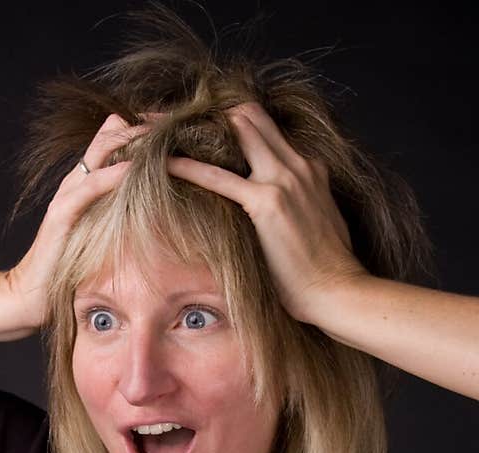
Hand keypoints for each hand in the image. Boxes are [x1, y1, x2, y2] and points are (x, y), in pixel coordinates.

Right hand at [5, 113, 160, 329]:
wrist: (30, 295)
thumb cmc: (69, 270)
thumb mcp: (101, 238)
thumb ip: (119, 218)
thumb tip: (150, 212)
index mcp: (86, 184)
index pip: (115, 139)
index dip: (144, 129)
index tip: (178, 127)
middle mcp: (76, 181)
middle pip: (111, 135)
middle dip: (145, 126)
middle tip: (179, 122)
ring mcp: (67, 195)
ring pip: (101, 152)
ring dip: (133, 141)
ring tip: (163, 133)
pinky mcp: (62, 215)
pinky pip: (90, 187)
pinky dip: (112, 175)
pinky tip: (133, 168)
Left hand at [166, 101, 366, 322]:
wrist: (337, 291)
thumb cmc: (325, 270)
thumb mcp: (316, 223)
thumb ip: (296, 205)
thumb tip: (275, 217)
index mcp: (309, 168)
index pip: (266, 129)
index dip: (234, 123)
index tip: (205, 128)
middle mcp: (298, 164)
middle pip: (250, 115)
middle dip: (212, 111)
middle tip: (175, 118)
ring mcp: (284, 179)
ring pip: (240, 127)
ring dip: (200, 128)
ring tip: (167, 132)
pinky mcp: (266, 202)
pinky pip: (219, 177)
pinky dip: (188, 168)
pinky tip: (165, 164)